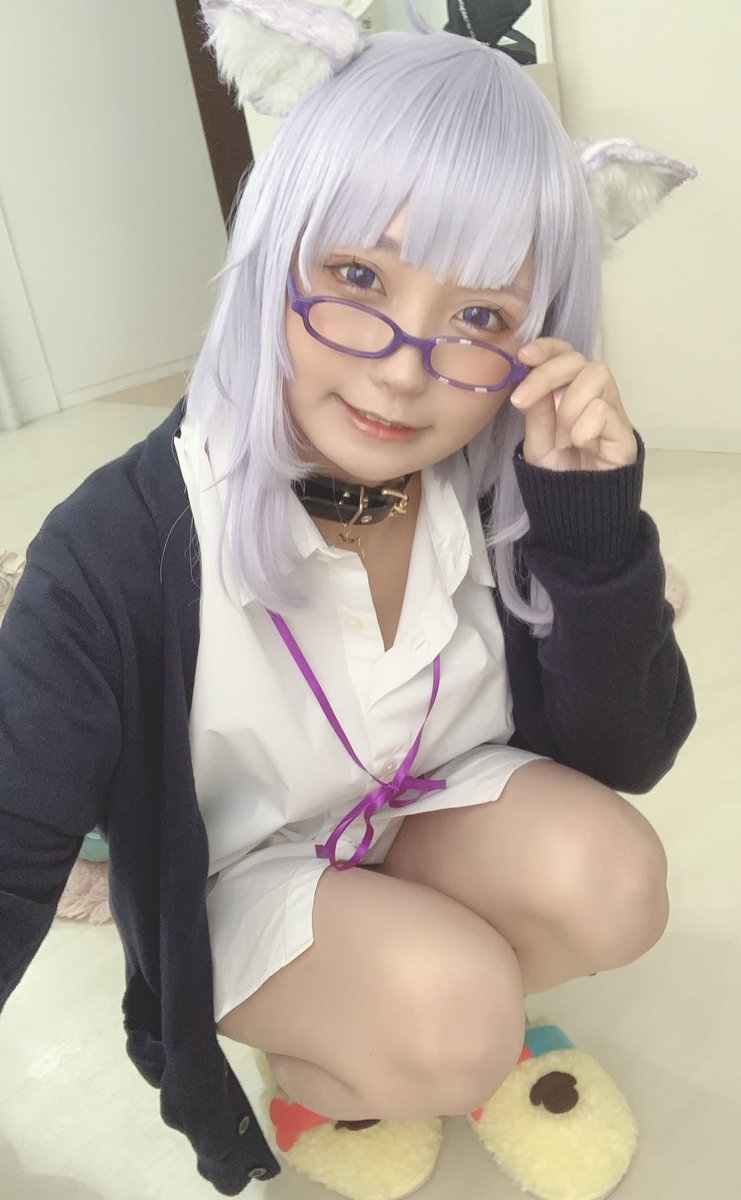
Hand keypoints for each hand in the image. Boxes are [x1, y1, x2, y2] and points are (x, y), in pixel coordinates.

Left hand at [509, 338, 637, 471]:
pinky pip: (602, 410)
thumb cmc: (559, 474)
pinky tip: (583, 447)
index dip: (548, 348)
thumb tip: (528, 374)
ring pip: (596, 375)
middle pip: (579, 359)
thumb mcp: (537, 441)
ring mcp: (613, 411)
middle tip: (521, 402)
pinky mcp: (625, 432)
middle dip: (546, 375)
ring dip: (568, 406)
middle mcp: (596, 395)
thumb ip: (536, 411)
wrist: (577, 511)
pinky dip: (582, 429)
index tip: (524, 356)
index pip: (567, 354)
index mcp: (572, 392)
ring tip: (563, 438)